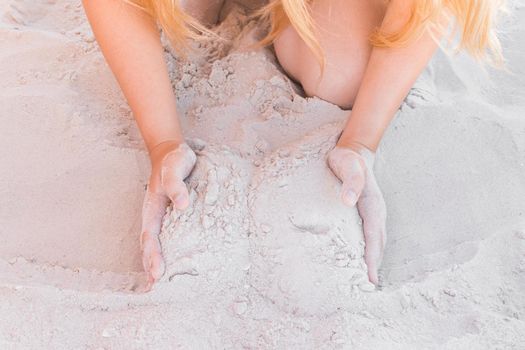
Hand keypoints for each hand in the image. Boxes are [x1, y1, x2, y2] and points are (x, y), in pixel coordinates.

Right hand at [141, 141, 196, 289]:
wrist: (172, 152)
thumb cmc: (174, 160)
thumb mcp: (175, 166)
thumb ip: (177, 185)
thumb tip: (184, 205)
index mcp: (152, 207)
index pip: (150, 235)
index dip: (153, 255)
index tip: (158, 272)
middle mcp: (155, 215)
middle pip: (150, 245)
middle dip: (151, 266)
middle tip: (157, 289)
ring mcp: (163, 217)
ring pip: (159, 244)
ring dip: (157, 263)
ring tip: (160, 286)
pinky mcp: (174, 217)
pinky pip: (170, 237)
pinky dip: (170, 253)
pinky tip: (176, 265)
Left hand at [327, 144, 386, 284]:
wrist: (353, 150)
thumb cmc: (348, 159)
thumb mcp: (349, 166)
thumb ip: (351, 182)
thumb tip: (348, 201)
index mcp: (373, 206)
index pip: (373, 238)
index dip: (371, 259)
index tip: (369, 279)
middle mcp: (376, 213)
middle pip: (377, 245)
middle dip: (373, 266)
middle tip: (366, 290)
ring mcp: (372, 214)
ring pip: (374, 242)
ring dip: (371, 260)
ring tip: (364, 282)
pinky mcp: (365, 213)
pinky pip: (368, 236)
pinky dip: (366, 251)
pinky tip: (357, 260)